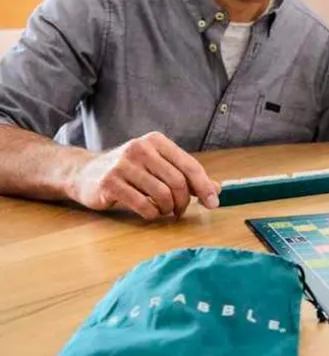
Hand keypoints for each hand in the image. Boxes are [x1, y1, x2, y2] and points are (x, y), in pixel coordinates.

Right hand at [70, 131, 220, 220]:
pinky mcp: (109, 183)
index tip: (213, 203)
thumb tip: (217, 190)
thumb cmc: (128, 171)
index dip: (204, 187)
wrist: (84, 173)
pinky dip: (152, 214)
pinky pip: (143, 205)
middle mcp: (140, 148)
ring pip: (162, 195)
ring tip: (164, 211)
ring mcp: (123, 165)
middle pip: (178, 182)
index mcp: (156, 141)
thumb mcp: (157, 166)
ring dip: (168, 209)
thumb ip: (186, 176)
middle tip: (180, 211)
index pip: (190, 165)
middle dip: (184, 202)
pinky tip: (150, 213)